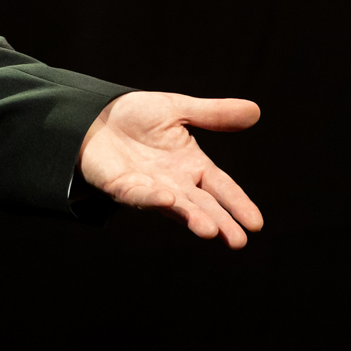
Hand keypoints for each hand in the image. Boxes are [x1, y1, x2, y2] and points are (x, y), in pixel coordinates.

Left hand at [78, 92, 263, 247]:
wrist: (94, 114)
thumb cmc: (137, 116)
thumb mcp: (178, 109)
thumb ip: (213, 114)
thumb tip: (256, 109)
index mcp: (192, 166)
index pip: (221, 188)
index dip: (238, 204)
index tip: (255, 223)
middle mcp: (175, 182)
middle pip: (202, 204)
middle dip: (220, 222)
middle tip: (238, 241)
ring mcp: (149, 187)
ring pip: (174, 206)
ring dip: (191, 217)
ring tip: (209, 231)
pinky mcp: (121, 186)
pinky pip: (138, 195)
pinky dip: (153, 198)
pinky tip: (168, 199)